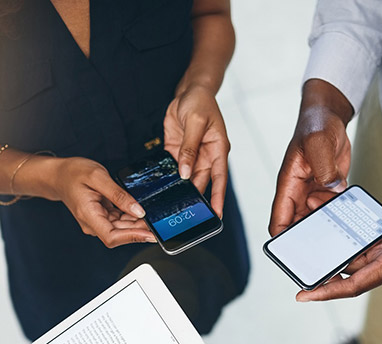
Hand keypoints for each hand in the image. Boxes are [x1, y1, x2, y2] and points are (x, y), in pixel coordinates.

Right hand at [53, 157, 156, 247]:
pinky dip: (131, 216)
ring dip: (137, 223)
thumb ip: (119, 195)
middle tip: (157, 220)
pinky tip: (139, 209)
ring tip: (151, 213)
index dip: (133, 238)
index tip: (150, 235)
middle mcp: (93, 223)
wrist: (59, 175)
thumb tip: (138, 210)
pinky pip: (119, 221)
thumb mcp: (98, 177)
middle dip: (140, 229)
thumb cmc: (73, 173)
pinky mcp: (102, 217)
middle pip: (120, 234)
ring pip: (122, 228)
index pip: (112, 237)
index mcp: (88, 216)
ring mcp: (97, 221)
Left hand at [163, 84, 229, 216]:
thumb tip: (186, 173)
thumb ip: (189, 149)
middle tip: (187, 215)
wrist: (189, 91)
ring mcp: (192, 155)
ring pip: (187, 178)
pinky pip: (174, 169)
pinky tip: (161, 188)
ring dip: (180, 190)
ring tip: (172, 206)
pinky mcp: (178, 152)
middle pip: (201, 182)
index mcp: (218, 149)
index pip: (220, 179)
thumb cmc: (200, 102)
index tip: (216, 215)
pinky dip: (169, 178)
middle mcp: (207, 156)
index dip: (218, 198)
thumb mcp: (195, 123)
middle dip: (195, 198)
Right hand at [270, 79, 353, 236]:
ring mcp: (314, 192)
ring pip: (318, 220)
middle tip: (326, 250)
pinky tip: (351, 216)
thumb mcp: (318, 143)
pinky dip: (341, 214)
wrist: (330, 116)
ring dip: (329, 226)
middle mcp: (298, 193)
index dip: (282, 239)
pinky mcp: (328, 190)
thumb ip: (324, 169)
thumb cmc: (316, 124)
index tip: (293, 253)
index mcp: (288, 184)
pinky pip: (333, 209)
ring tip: (343, 231)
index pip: (279, 220)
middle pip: (299, 226)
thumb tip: (333, 191)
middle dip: (309, 238)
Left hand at [296, 205, 381, 301]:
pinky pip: (368, 242)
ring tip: (312, 233)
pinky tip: (339, 223)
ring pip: (355, 255)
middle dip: (322, 270)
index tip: (304, 296)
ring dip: (334, 249)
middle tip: (296, 262)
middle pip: (347, 272)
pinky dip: (352, 236)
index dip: (327, 291)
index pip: (353, 284)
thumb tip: (380, 224)